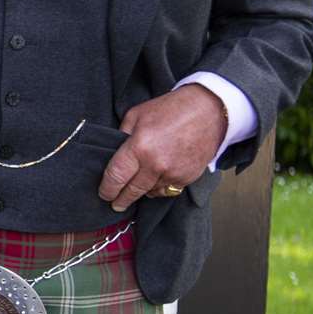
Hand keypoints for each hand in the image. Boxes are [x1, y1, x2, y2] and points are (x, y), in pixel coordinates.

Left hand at [98, 85, 227, 211]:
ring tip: (135, 189)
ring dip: (142, 192)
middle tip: (115, 204)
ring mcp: (174, 173)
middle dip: (121, 199)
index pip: (116, 176)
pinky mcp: (188, 178)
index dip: (107, 189)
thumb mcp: (136, 115)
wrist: (208, 110)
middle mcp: (156, 165)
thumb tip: (114, 152)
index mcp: (139, 147)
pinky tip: (156, 180)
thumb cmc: (171, 109)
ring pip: (150, 192)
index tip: (104, 194)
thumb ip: (122, 135)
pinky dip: (159, 188)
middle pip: (132, 191)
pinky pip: (168, 190)